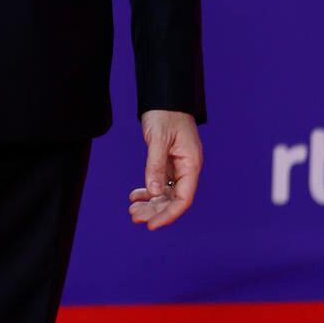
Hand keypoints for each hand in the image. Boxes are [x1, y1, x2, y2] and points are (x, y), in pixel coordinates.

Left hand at [129, 110, 202, 231]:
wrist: (164, 97)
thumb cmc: (165, 114)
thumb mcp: (158, 140)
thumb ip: (155, 166)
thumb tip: (154, 193)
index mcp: (191, 165)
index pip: (183, 199)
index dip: (168, 215)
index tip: (151, 225)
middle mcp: (186, 169)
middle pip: (173, 200)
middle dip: (155, 211)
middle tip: (134, 218)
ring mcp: (177, 166)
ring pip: (165, 194)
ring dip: (150, 204)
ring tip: (132, 211)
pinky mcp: (167, 162)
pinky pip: (160, 183)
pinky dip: (148, 191)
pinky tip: (134, 196)